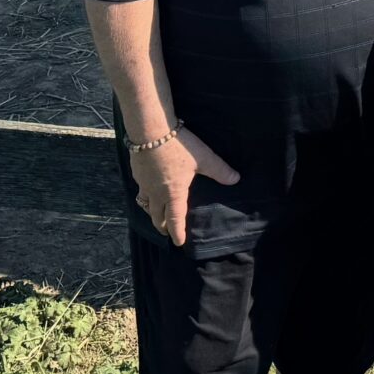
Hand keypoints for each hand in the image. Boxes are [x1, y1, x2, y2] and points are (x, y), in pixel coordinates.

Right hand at [132, 127, 238, 247]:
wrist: (149, 130)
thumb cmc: (178, 146)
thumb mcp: (203, 158)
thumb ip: (219, 170)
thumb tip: (236, 179)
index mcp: (173, 193)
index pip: (175, 219)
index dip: (177, 232)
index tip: (178, 243)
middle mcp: (156, 193)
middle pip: (156, 216)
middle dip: (162, 226)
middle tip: (166, 232)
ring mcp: (143, 183)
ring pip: (146, 204)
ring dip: (151, 212)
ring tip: (156, 214)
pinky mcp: (137, 172)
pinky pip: (141, 190)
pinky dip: (146, 195)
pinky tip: (149, 188)